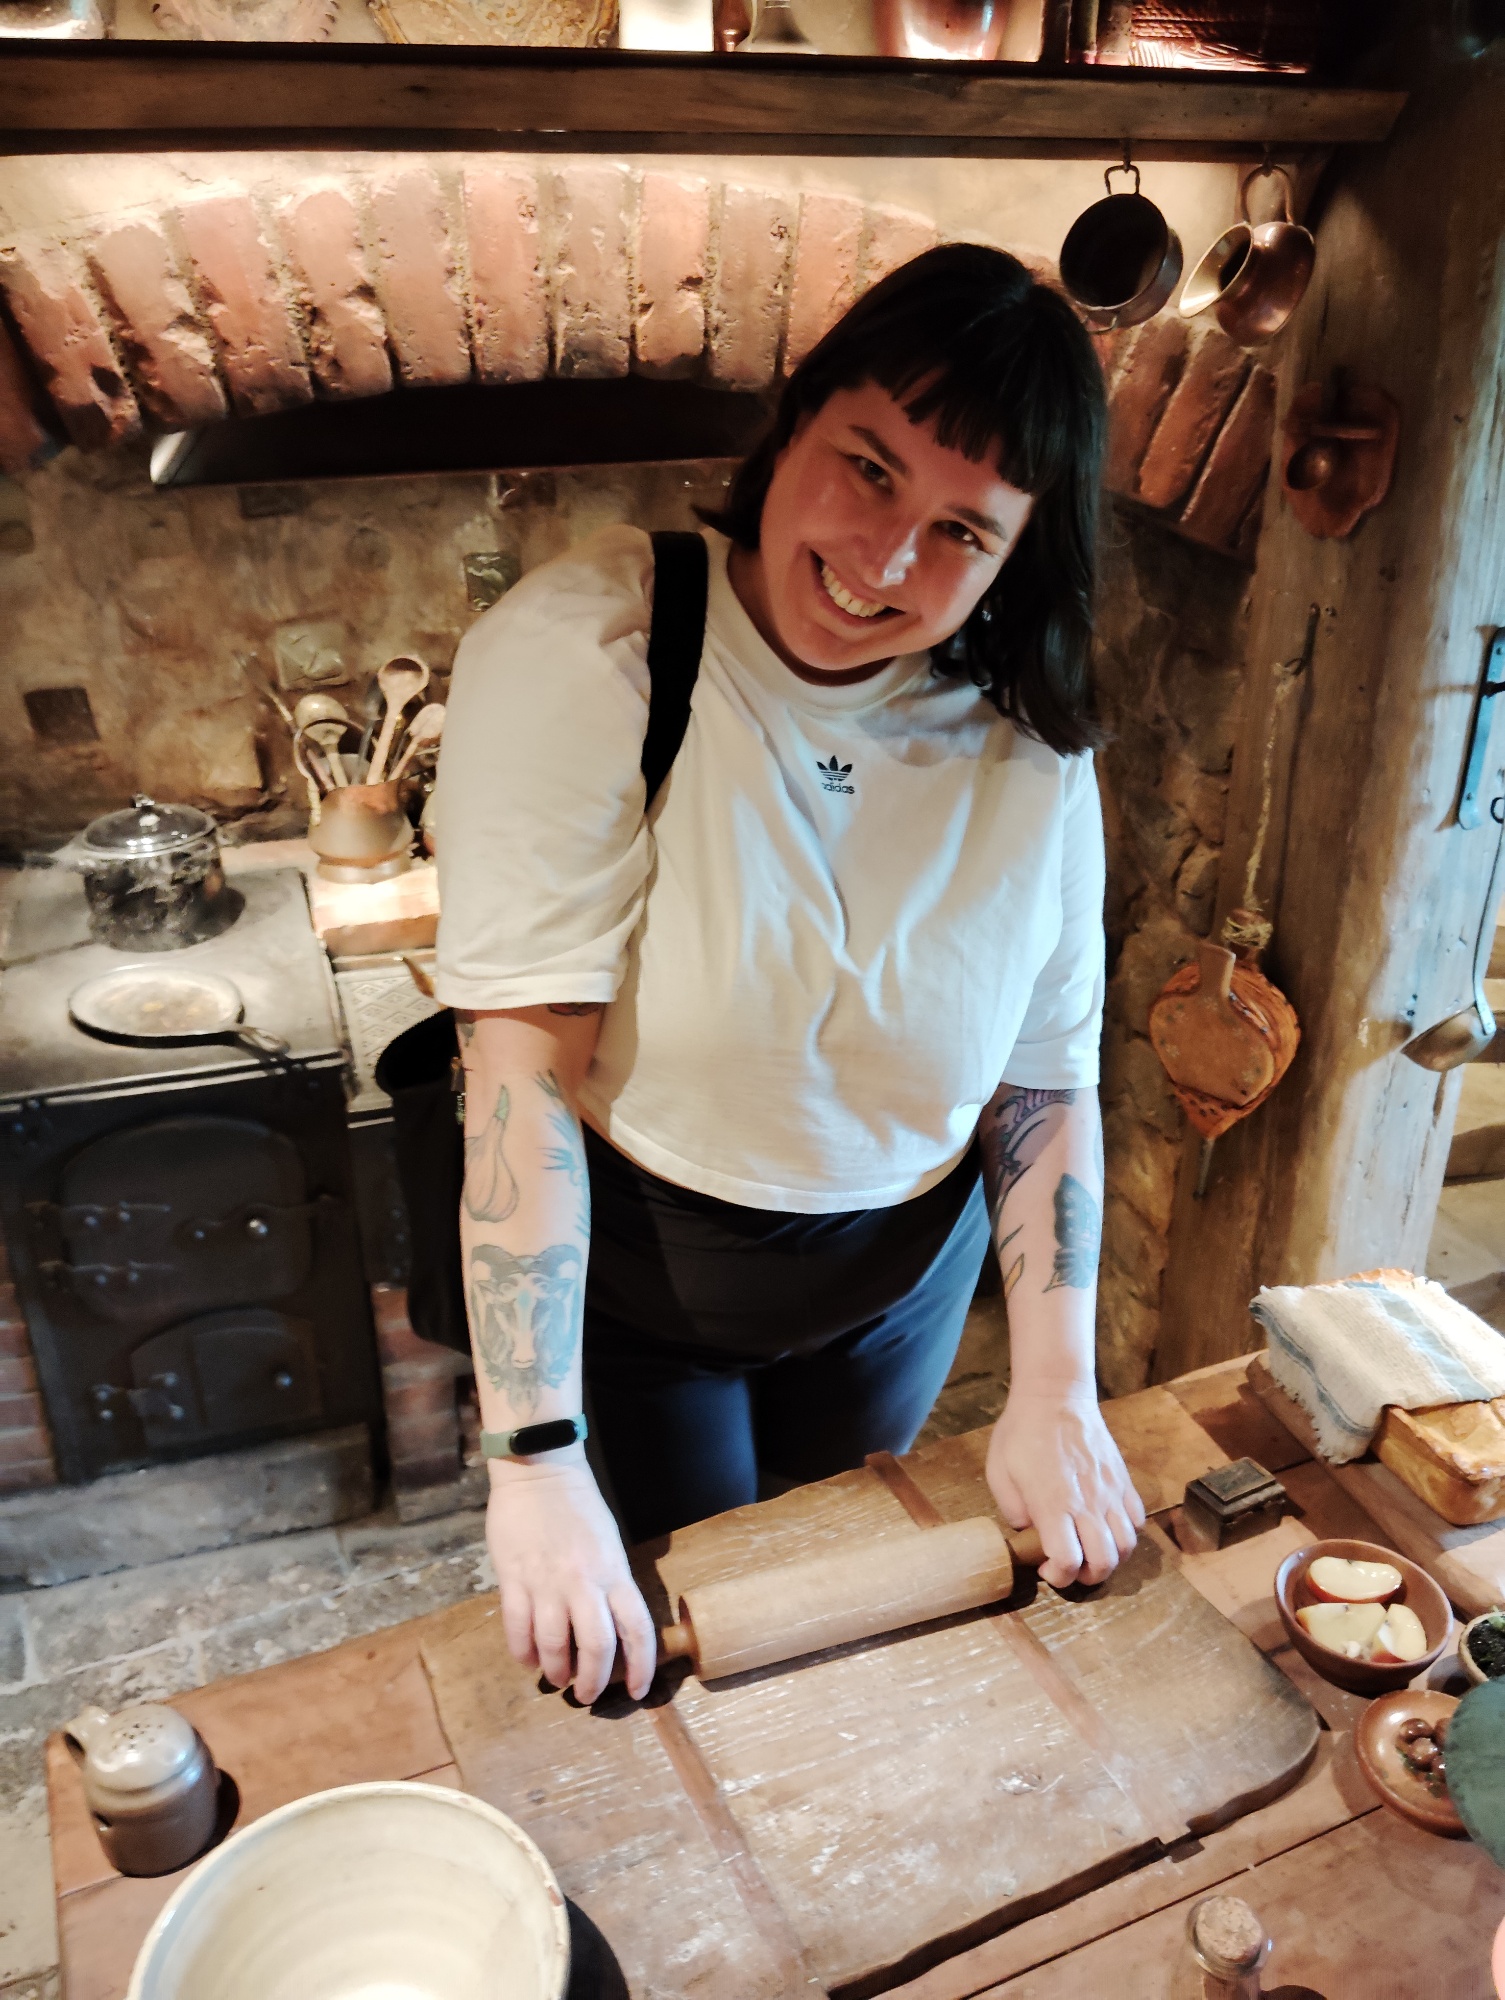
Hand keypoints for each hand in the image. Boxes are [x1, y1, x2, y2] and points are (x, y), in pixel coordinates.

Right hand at [485, 1452, 657, 1703]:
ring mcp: (547, 1581)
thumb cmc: (579, 1507)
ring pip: (554, 1643)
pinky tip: (527, 1659)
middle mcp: (585, 1581)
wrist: (540, 1471)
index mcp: (615, 1571)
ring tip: (556, 1678)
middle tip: (587, 1695)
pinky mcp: (514, 1578)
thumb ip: (611, 1583)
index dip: (640, 1666)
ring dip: (556, 1670)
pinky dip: (523, 1652)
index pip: (637, 1629)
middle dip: (593, 1680)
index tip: (636, 1690)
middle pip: (597, 1646)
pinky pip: (518, 1628)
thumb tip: (611, 1627)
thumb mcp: (609, 1543)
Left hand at [985, 1387, 1145, 1587]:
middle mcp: (1088, 1503)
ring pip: (1127, 1546)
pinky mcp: (1124, 1480)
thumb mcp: (998, 1471)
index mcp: (1054, 1504)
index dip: (1059, 1576)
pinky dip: (1127, 1533)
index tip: (1046, 1568)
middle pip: (1104, 1562)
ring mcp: (1110, 1492)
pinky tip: (1107, 1527)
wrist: (1056, 1395)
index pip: (1069, 1561)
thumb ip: (1012, 1511)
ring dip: (1111, 1559)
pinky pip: (1138, 1520)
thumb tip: (1029, 1533)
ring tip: (1091, 1552)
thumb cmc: (1021, 1431)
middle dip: (1088, 1577)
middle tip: (1071, 1568)